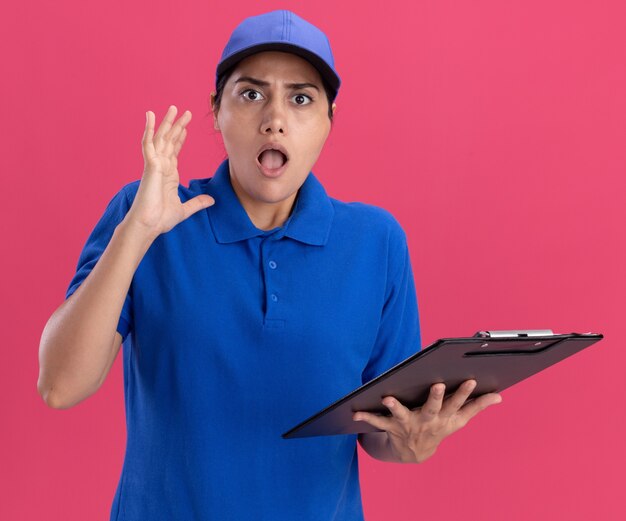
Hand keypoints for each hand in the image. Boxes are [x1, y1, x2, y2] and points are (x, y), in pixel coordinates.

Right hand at [125, 105, 214, 237]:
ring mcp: (155, 165)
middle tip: (186, 112)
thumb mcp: (185, 209)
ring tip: (174, 108)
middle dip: (178, 126)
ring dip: (167, 122)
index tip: (185, 128)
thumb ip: (197, 203)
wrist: (148, 225)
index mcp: (168, 175)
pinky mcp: (150, 165)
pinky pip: (148, 143)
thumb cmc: (160, 219)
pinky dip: (148, 129)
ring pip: (161, 138)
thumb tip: (211, 201)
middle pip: (170, 141)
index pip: (175, 152)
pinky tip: (150, 115)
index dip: (180, 139)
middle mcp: (161, 167)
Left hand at [353, 380, 501, 463]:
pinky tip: (354, 411)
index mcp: (445, 418)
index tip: (471, 379)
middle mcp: (428, 421)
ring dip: (395, 407)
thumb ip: (477, 406)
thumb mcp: (458, 421)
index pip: (458, 404)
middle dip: (435, 397)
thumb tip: (499, 396)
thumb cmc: (438, 428)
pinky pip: (377, 422)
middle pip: (433, 408)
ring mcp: (409, 425)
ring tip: (388, 398)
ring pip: (403, 415)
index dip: (464, 393)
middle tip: (437, 384)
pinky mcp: (391, 427)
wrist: (413, 453)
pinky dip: (366, 416)